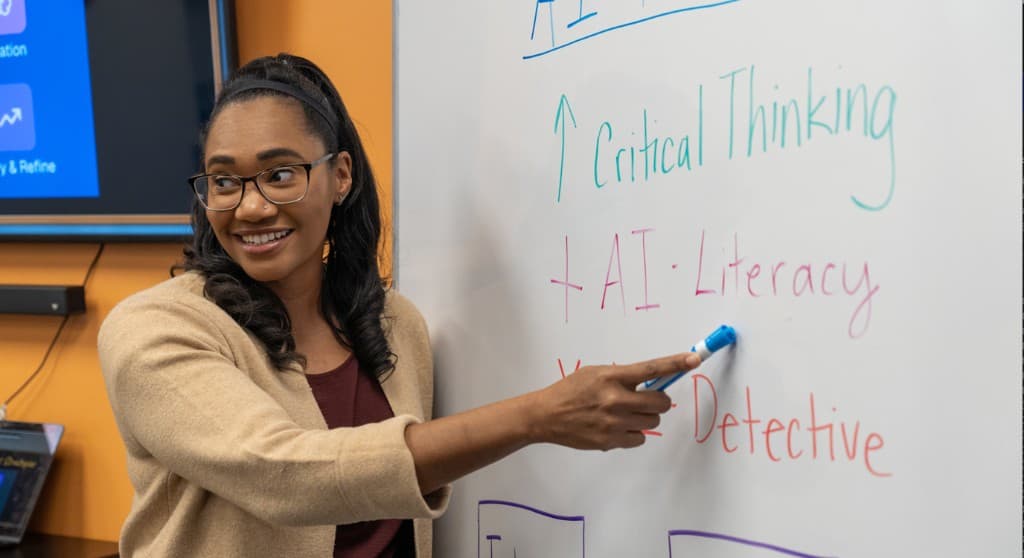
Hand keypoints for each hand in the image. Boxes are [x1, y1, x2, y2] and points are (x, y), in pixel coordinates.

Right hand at [529, 352, 700, 449]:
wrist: (546, 415)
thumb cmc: (571, 391)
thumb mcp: (595, 374)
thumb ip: (623, 376)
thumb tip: (652, 381)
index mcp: (611, 377)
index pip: (651, 369)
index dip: (675, 364)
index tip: (693, 359)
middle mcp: (615, 399)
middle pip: (660, 402)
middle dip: (659, 401)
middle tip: (648, 400)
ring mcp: (613, 422)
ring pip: (652, 422)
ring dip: (645, 418)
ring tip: (626, 414)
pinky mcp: (610, 441)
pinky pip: (639, 439)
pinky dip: (633, 434)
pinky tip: (617, 427)